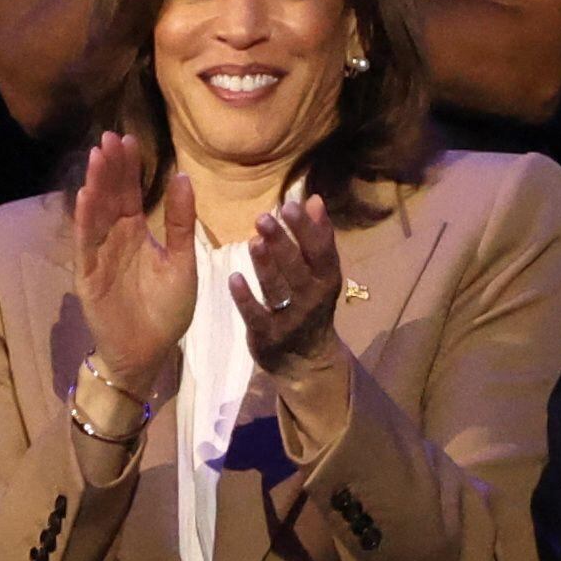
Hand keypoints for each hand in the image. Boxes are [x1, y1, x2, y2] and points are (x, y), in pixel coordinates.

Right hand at [73, 130, 196, 398]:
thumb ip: (182, 223)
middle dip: (109, 168)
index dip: (129, 168)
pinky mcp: (88, 275)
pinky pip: (85, 244)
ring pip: (95, 214)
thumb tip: (183, 177)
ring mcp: (99, 256)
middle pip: (110, 197)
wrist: (149, 353)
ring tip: (97, 158)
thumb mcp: (182, 262)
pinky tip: (84, 196)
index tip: (128, 139)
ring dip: (95, 186)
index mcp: (137, 234)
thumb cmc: (166, 311)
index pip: (130, 193)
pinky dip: (84, 221)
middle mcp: (115, 239)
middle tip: (109, 138)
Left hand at [230, 196, 342, 375]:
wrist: (305, 360)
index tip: (291, 205)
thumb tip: (314, 199)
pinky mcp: (268, 335)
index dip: (308, 229)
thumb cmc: (309, 303)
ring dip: (265, 266)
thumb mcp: (319, 273)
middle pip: (297, 268)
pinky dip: (245, 298)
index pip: (321, 251)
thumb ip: (316, 237)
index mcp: (326, 279)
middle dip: (282, 243)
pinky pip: (256, 315)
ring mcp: (290, 319)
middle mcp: (312, 298)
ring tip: (253, 241)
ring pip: (277, 289)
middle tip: (263, 218)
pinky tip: (233, 278)